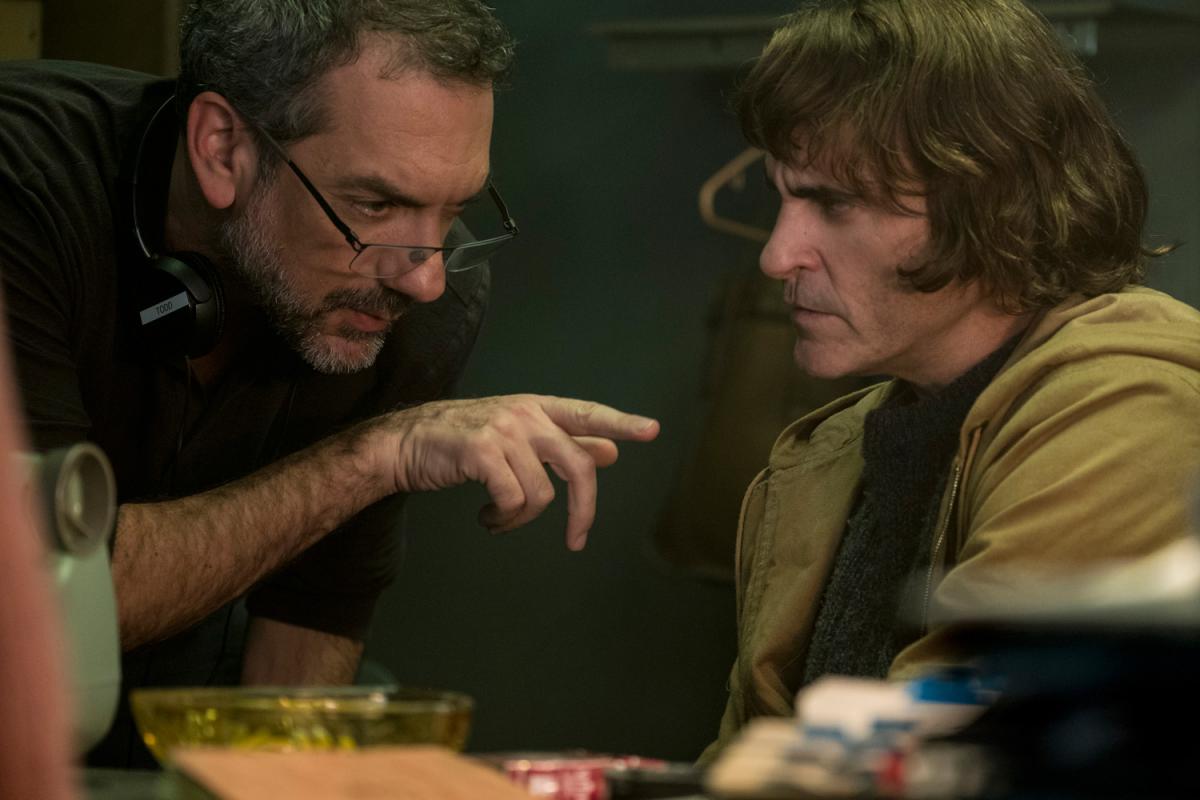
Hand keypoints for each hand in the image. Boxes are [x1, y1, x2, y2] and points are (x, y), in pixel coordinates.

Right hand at [381, 395, 659, 548]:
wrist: (405, 442)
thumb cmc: (462, 443)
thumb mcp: (517, 438)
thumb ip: (563, 444)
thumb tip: (611, 451)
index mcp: (537, 408)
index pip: (587, 413)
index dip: (620, 423)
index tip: (652, 431)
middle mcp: (525, 414)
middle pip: (579, 464)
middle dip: (584, 510)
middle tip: (576, 541)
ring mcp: (503, 429)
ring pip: (541, 493)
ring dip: (521, 519)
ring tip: (500, 518)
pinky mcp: (482, 450)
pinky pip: (513, 500)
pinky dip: (503, 519)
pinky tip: (486, 516)